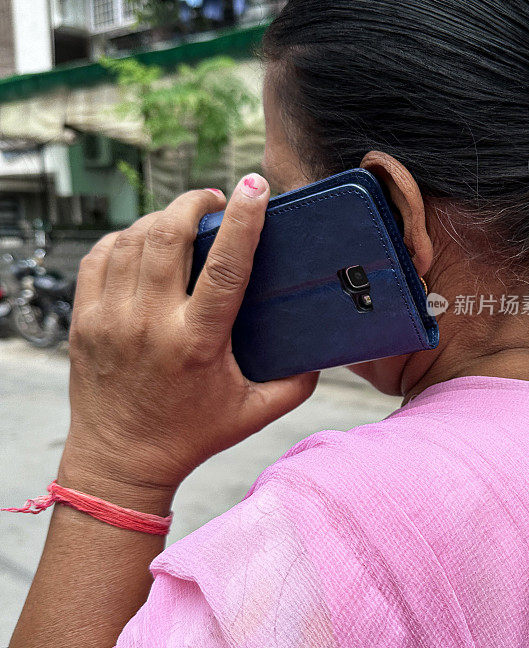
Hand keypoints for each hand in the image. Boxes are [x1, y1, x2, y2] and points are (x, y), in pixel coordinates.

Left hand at [59, 174, 318, 503]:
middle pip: (169, 234)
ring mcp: (110, 318)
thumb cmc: (190, 436)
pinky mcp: (84, 319)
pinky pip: (99, 255)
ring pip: (133, 238)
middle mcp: (150, 323)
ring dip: (161, 218)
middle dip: (194, 202)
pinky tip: (143, 243)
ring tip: (182, 221)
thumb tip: (325, 350)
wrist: (120, 461)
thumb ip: (297, 383)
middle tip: (213, 201)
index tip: (255, 186)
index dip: (243, 219)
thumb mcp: (254, 414)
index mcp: (196, 342)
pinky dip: (124, 238)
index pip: (225, 266)